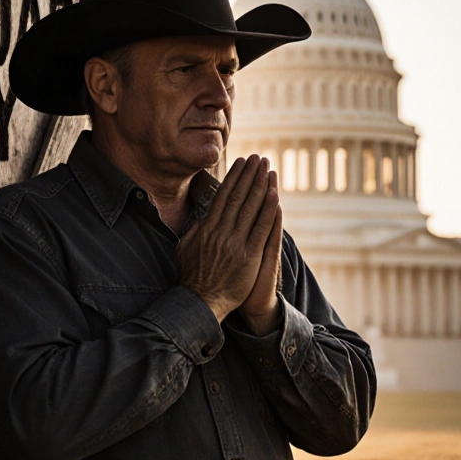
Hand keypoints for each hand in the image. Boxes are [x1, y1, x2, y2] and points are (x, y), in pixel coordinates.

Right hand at [176, 155, 278, 322]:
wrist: (200, 302)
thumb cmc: (192, 277)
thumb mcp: (185, 248)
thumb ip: (195, 230)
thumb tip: (201, 217)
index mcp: (206, 227)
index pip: (223, 196)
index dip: (234, 177)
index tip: (241, 163)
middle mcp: (221, 231)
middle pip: (238, 196)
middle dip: (249, 174)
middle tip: (258, 157)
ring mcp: (235, 242)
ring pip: (250, 207)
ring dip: (260, 185)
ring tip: (268, 168)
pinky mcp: (249, 255)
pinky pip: (261, 228)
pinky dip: (268, 210)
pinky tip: (275, 195)